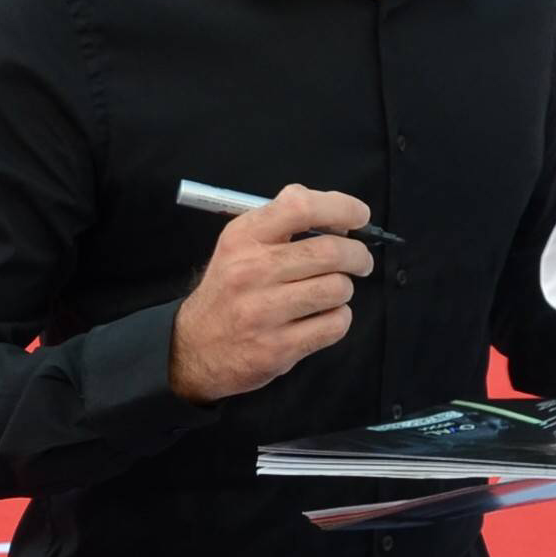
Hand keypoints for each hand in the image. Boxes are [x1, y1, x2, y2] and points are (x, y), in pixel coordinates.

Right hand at [168, 184, 375, 402]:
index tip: (359, 216)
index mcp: (243, 238)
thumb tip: (338, 215)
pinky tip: (323, 317)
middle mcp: (252, 271)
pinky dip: (339, 319)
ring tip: (330, 292)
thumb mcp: (239, 246)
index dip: (341, 207)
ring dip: (344, 289)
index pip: (300, 207)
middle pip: (330, 252)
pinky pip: (334, 325)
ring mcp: (264, 312)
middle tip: (360, 262)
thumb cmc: (228, 291)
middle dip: (358, 255)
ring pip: (337, 289)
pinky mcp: (278, 347)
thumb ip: (280, 224)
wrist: (195, 348)